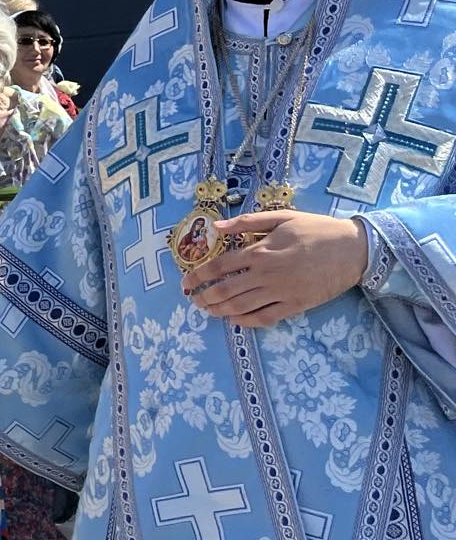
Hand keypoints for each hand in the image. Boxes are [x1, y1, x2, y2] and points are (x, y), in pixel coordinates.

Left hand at [182, 209, 368, 325]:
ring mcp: (280, 292)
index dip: (198, 275)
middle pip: (224, 290)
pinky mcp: (295, 305)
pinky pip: (264, 318)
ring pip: (240, 307)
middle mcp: (266, 273)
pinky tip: (235, 320)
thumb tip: (217, 227)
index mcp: (260, 251)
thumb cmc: (316, 230)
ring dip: (219, 311)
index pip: (219, 266)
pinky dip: (245, 322)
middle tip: (193, 300)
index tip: (186, 281)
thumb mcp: (282, 217)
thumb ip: (248, 222)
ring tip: (208, 311)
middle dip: (204, 297)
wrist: (354, 248)